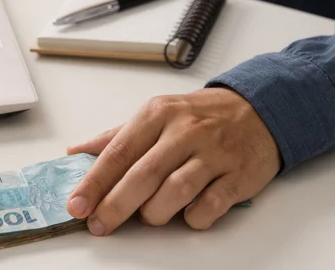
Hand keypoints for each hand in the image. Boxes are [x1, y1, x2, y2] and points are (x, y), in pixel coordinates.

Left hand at [65, 87, 280, 235]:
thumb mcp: (157, 113)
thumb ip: (117, 136)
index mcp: (158, 114)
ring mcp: (214, 153)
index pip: (118, 152)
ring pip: (175, 192)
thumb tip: (77, 152)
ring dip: (154, 214)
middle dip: (115, 206)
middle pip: (143, 175)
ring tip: (148, 216)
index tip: (77, 205)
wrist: (258, 109)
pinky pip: (211, 205)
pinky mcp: (238, 174)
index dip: (94, 182)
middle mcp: (185, 131)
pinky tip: (186, 215)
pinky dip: (194, 218)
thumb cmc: (200, 116)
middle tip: (100, 225)